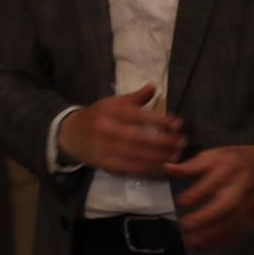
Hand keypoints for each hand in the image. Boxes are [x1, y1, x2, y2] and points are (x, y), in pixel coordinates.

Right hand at [57, 84, 185, 176]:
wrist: (71, 134)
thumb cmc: (97, 116)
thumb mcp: (113, 102)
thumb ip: (135, 97)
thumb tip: (154, 86)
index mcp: (110, 112)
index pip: (139, 117)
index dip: (161, 121)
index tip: (178, 124)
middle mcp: (107, 131)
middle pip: (141, 139)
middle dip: (164, 142)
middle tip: (182, 142)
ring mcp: (106, 149)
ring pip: (137, 155)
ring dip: (160, 157)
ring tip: (176, 154)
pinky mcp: (106, 164)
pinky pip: (130, 167)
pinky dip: (148, 167)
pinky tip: (160, 164)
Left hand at [168, 145, 253, 249]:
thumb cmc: (234, 160)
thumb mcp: (214, 155)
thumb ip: (191, 165)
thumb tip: (167, 168)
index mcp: (231, 167)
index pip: (214, 181)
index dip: (198, 193)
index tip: (181, 202)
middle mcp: (243, 185)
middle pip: (228, 204)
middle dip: (207, 217)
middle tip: (186, 225)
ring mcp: (252, 202)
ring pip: (234, 221)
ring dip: (213, 233)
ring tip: (192, 241)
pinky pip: (240, 229)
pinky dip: (223, 239)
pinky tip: (206, 245)